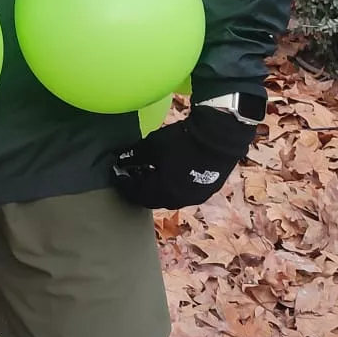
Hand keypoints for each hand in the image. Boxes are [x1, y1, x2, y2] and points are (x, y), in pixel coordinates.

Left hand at [111, 105, 256, 209]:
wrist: (219, 136)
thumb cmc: (181, 140)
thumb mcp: (152, 145)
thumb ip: (134, 155)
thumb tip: (121, 160)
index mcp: (163, 192)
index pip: (137, 195)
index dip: (126, 185)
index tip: (118, 174)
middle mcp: (179, 200)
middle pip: (153, 199)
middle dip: (141, 188)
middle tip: (133, 174)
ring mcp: (195, 197)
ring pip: (170, 197)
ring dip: (157, 187)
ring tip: (151, 171)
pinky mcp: (207, 190)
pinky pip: (184, 192)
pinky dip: (173, 185)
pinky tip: (170, 171)